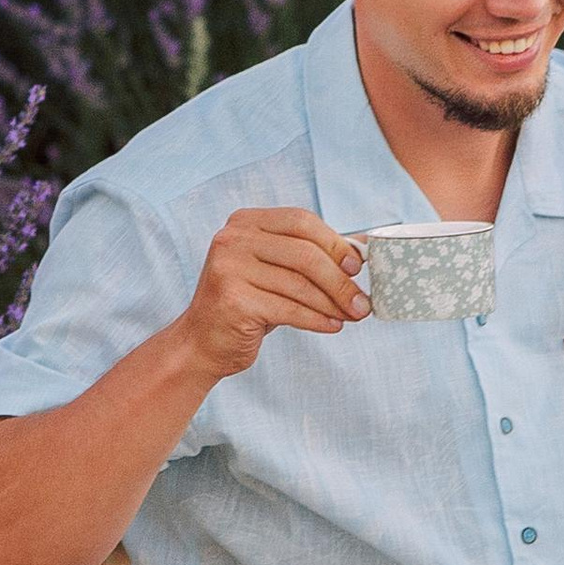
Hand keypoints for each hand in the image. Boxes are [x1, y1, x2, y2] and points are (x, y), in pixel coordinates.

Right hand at [171, 206, 368, 381]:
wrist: (201, 343)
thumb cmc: (247, 304)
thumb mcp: (276, 272)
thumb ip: (310, 256)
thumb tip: (361, 249)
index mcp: (245, 222)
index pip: (301, 221)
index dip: (335, 242)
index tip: (357, 265)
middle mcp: (233, 239)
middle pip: (304, 253)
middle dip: (340, 280)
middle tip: (362, 302)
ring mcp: (229, 268)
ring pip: (299, 285)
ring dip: (333, 304)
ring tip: (352, 316)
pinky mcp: (233, 300)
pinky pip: (289, 309)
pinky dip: (317, 319)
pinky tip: (332, 326)